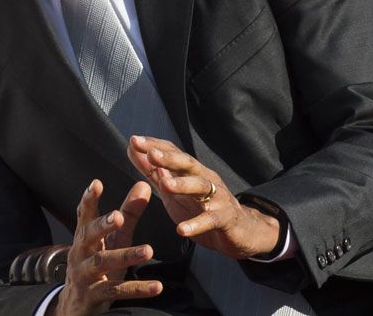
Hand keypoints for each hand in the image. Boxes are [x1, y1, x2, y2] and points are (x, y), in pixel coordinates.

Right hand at [50, 179, 161, 315]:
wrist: (75, 306)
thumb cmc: (97, 266)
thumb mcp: (112, 240)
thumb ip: (129, 214)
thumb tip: (143, 185)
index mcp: (84, 238)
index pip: (84, 215)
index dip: (89, 199)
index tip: (96, 183)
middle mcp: (80, 254)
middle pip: (89, 236)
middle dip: (103, 225)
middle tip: (119, 216)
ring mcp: (85, 276)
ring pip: (103, 263)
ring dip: (125, 256)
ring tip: (148, 250)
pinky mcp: (95, 296)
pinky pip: (116, 291)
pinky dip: (137, 289)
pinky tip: (156, 286)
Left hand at [127, 136, 280, 259]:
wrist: (240, 231)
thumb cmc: (201, 207)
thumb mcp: (173, 190)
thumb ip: (153, 172)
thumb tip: (132, 150)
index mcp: (191, 172)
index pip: (173, 152)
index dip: (154, 146)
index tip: (133, 140)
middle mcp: (205, 179)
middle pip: (188, 164)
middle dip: (169, 158)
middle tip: (151, 154)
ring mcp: (218, 198)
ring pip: (202, 186)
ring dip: (183, 184)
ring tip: (166, 184)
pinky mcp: (226, 219)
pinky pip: (211, 220)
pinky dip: (196, 224)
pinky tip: (182, 229)